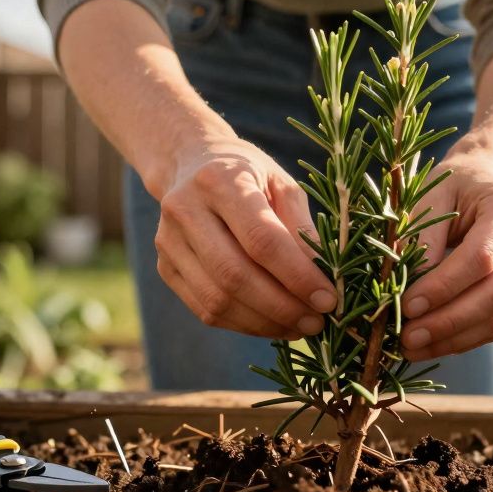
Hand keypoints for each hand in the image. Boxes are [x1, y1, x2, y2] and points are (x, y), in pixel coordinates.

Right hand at [154, 137, 337, 339]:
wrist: (191, 164)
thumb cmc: (249, 175)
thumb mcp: (282, 184)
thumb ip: (301, 227)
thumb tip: (323, 278)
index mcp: (220, 179)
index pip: (261, 239)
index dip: (297, 276)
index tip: (328, 299)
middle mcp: (185, 209)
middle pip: (235, 275)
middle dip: (282, 307)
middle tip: (317, 323)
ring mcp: (168, 241)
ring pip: (217, 300)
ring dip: (264, 322)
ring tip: (299, 327)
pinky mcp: (164, 267)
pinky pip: (206, 309)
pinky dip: (244, 324)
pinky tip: (272, 323)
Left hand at [398, 147, 492, 359]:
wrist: (488, 179)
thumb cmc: (454, 186)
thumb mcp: (432, 196)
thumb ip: (422, 238)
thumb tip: (408, 291)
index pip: (481, 258)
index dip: (444, 286)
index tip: (407, 305)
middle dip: (448, 321)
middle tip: (406, 338)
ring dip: (453, 338)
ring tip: (411, 348)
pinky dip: (463, 339)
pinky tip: (431, 344)